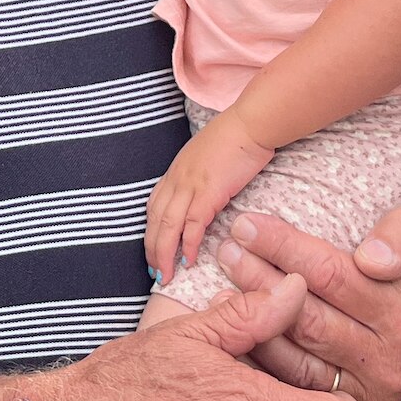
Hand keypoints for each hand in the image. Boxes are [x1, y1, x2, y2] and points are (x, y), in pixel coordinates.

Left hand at [144, 108, 274, 287]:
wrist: (250, 124)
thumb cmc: (236, 138)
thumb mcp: (207, 158)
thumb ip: (198, 176)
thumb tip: (202, 194)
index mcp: (175, 171)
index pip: (153, 207)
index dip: (150, 232)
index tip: (152, 251)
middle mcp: (177, 179)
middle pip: (154, 220)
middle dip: (151, 250)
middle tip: (155, 273)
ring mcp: (190, 185)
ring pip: (167, 226)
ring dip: (163, 254)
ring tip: (165, 276)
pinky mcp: (208, 192)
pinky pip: (192, 225)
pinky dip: (188, 245)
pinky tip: (189, 261)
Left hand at [218, 207, 400, 400]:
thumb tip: (372, 258)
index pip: (332, 276)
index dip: (285, 247)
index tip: (247, 224)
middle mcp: (391, 360)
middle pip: (307, 315)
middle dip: (259, 279)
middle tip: (225, 249)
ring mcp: (370, 392)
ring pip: (297, 353)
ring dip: (253, 318)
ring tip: (222, 284)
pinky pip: (295, 384)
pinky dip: (262, 356)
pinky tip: (236, 328)